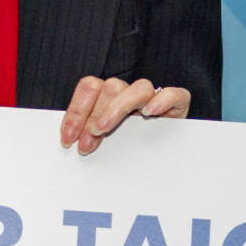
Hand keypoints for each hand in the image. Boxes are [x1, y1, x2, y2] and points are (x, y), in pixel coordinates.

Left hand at [61, 77, 189, 155]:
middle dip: (93, 117)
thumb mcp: (104, 142)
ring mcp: (154, 97)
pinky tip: (150, 112)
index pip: (90, 88)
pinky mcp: (178, 104)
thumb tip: (69, 143)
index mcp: (109, 96)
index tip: (68, 138)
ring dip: (117, 108)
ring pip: (138, 88)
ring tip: (104, 129)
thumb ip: (89, 136)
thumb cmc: (129, 149)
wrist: (167, 158)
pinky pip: (174, 94)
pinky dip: (162, 99)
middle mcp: (130, 93)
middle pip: (110, 88)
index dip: (76, 111)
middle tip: (86, 142)